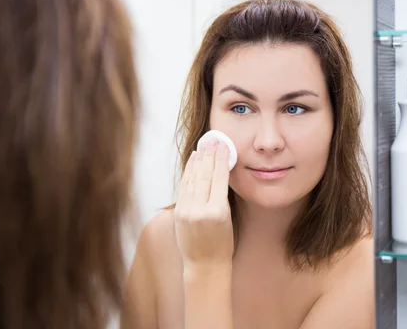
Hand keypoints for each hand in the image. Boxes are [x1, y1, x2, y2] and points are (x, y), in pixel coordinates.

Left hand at [174, 139, 233, 272]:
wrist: (205, 265)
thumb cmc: (223, 244)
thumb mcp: (228, 218)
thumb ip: (222, 196)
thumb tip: (219, 170)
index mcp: (217, 212)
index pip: (219, 178)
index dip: (220, 159)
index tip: (223, 146)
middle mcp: (199, 210)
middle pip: (204, 175)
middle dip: (209, 156)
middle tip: (213, 141)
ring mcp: (186, 211)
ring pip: (192, 179)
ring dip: (198, 161)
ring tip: (203, 147)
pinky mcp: (178, 213)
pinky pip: (184, 187)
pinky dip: (189, 173)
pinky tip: (193, 163)